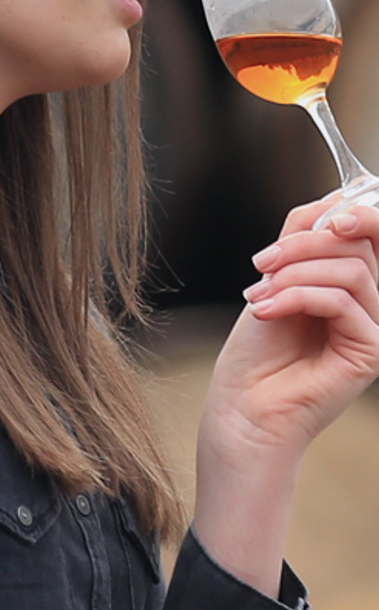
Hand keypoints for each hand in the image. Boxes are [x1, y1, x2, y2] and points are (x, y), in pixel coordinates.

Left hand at [192, 198, 378, 597]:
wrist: (242, 409)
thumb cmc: (255, 352)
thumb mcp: (274, 282)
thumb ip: (302, 241)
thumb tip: (331, 201)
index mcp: (351, 284)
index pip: (368, 233)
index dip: (351, 211)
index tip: (316, 215)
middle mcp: (370, 304)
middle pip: (360, 244)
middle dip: (305, 241)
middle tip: (263, 261)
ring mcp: (373, 328)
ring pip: (351, 270)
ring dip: (295, 272)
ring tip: (258, 295)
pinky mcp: (369, 350)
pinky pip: (343, 302)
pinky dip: (297, 296)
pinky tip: (264, 310)